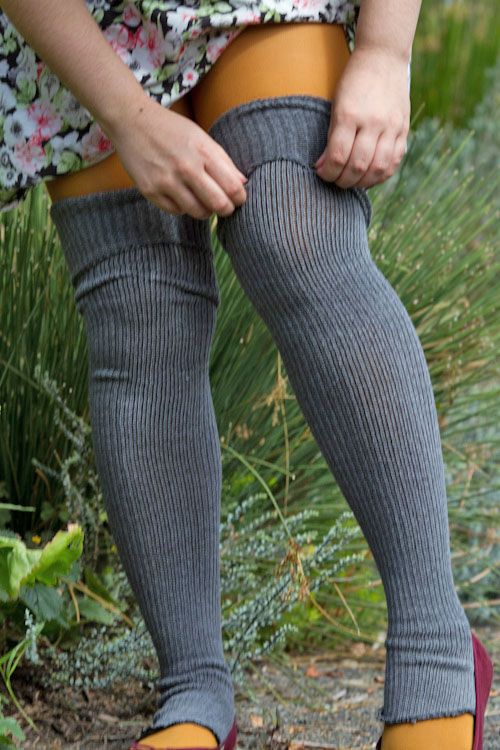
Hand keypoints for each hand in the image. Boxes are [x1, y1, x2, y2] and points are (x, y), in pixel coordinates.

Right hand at [106, 94, 248, 218]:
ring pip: (198, 212)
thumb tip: (242, 184)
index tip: (239, 199)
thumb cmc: (171, 129)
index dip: (240, 198)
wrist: (131, 121)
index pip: (232, 187)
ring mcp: (167, 181)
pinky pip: (176, 211)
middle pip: (218, 204)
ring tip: (204, 202)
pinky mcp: (150, 191)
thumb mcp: (201, 137)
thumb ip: (223, 161)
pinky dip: (183, 208)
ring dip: (206, 211)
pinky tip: (182, 196)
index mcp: (202, 152)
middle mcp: (186, 168)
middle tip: (225, 207)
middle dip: (226, 209)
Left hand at [314, 45, 409, 188]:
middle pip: (357, 166)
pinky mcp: (403, 129)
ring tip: (351, 181)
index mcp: (350, 114)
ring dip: (362, 182)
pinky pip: (394, 161)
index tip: (321, 172)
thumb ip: (332, 136)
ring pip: (378, 168)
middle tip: (335, 180)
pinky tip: (370, 177)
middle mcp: (373, 122)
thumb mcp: (336, 104)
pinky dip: (381, 175)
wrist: (383, 56)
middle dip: (342, 180)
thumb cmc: (353, 82)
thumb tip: (323, 166)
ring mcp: (391, 126)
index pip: (338, 156)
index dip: (327, 172)